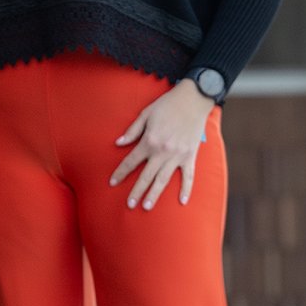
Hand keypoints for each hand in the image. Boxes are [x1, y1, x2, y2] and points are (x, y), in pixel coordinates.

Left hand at [109, 79, 212, 210]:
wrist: (193, 99)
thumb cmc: (167, 104)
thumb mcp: (145, 114)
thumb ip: (132, 131)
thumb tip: (118, 143)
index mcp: (150, 141)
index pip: (131, 161)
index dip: (121, 172)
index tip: (112, 182)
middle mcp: (163, 151)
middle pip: (146, 175)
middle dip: (136, 191)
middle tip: (129, 205)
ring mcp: (178, 155)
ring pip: (164, 179)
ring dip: (154, 194)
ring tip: (146, 206)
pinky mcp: (190, 156)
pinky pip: (188, 176)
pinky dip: (186, 189)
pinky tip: (182, 201)